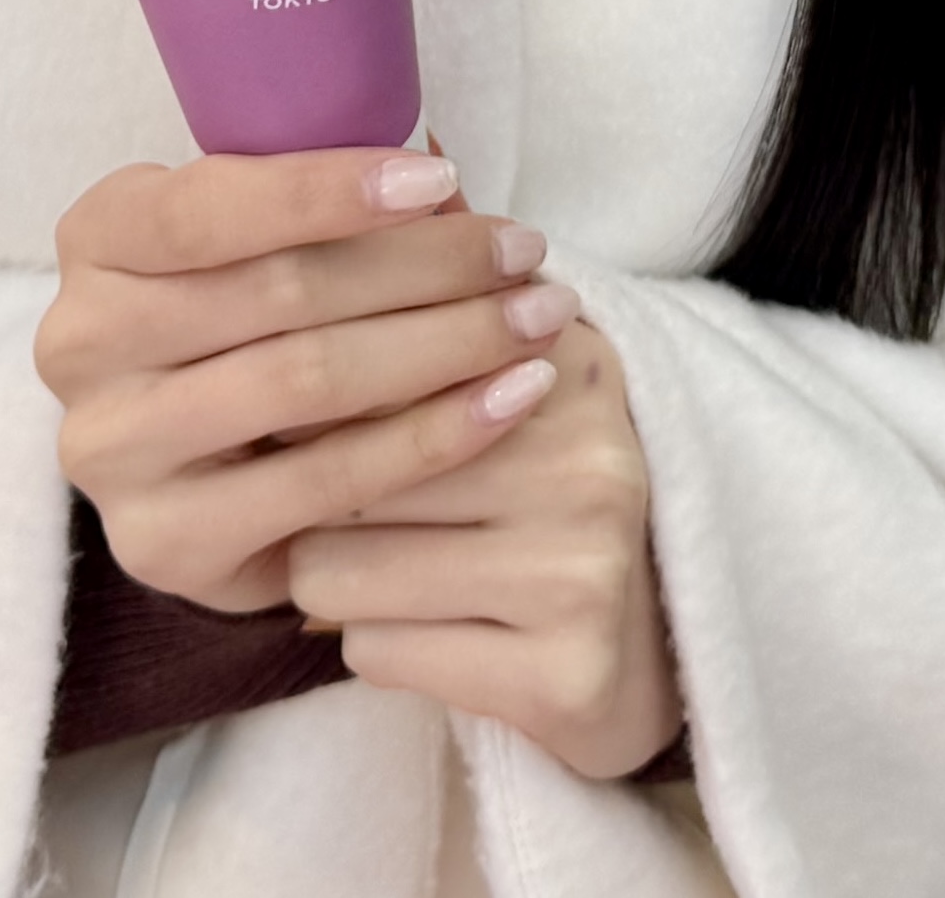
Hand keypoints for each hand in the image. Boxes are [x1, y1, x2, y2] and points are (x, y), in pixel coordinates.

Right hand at [38, 146, 577, 616]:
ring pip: (308, 382)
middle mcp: (81, 342)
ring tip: (535, 318)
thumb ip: (318, 207)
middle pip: (278, 292)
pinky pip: (325, 481)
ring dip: (444, 345)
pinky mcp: (166, 542)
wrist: (198, 472)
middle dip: (424, 266)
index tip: (443, 177)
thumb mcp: (253, 243)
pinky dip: (433, 436)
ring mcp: (113, 452)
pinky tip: (508, 402)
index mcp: (95, 240)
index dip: (326, 189)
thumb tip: (436, 168)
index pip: (208, 206)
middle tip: (527, 252)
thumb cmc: (245, 319)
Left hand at [289, 315, 683, 782]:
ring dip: (337, 579)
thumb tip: (331, 269)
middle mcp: (587, 457)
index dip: (314, 394)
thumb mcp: (509, 379)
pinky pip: (374, 652)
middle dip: (316, 496)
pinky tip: (433, 634)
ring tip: (390, 570)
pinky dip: (376, 646)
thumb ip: (432, 311)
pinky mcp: (563, 675)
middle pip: (339, 465)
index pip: (376, 354)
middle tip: (348, 507)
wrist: (649, 649)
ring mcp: (582, 570)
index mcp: (572, 360)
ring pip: (335, 568)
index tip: (294, 410)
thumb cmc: (540, 496)